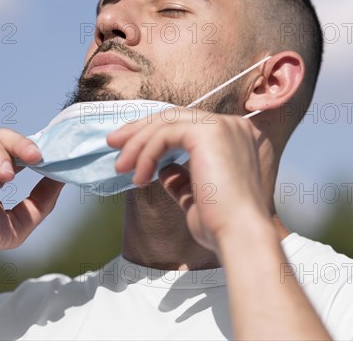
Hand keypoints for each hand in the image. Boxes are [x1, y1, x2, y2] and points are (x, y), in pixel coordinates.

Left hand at [107, 108, 271, 255]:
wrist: (239, 235)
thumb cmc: (222, 224)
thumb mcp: (196, 196)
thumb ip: (182, 179)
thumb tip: (163, 169)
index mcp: (234, 136)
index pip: (187, 124)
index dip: (155, 133)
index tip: (129, 148)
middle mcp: (232, 125)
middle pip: (175, 116)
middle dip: (140, 130)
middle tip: (114, 145)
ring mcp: (222, 125)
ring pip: (167, 122)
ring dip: (138, 144)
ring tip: (120, 167)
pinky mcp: (209, 132)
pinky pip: (165, 134)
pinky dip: (147, 153)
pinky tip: (139, 176)